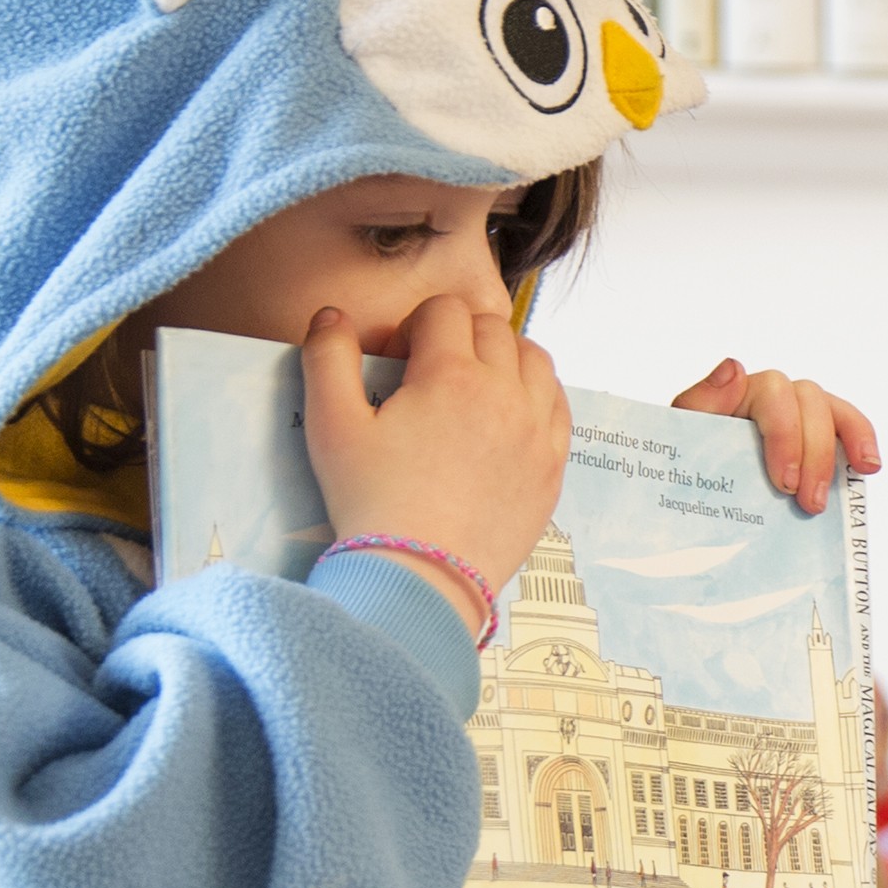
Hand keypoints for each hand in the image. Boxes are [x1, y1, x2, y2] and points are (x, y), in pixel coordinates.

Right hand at [302, 298, 567, 600]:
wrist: (422, 577)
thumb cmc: (371, 503)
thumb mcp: (331, 426)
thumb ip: (328, 358)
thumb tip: (333, 315)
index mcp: (451, 375)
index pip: (446, 309)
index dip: (417, 324)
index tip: (401, 359)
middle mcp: (505, 394)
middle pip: (493, 328)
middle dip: (460, 335)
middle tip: (431, 372)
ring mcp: (537, 430)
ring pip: (536, 360)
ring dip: (505, 356)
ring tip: (473, 384)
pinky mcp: (553, 465)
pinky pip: (559, 406)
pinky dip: (537, 394)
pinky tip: (510, 411)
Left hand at [671, 358, 881, 510]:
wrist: (689, 505)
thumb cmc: (683, 468)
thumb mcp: (679, 438)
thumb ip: (700, 402)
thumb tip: (732, 366)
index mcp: (736, 393)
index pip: (773, 392)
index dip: (787, 435)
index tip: (784, 483)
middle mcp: (771, 397)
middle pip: (809, 402)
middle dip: (816, 453)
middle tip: (809, 503)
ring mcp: (798, 415)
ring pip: (833, 409)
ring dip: (849, 442)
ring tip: (859, 474)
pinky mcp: (817, 438)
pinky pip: (848, 426)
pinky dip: (862, 442)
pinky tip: (868, 467)